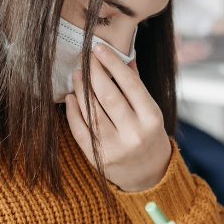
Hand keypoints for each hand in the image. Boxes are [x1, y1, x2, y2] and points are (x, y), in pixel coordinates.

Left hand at [64, 43, 171, 191]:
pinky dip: (73, 112)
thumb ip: (136, 83)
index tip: (99, 47)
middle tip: (85, 56)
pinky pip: (80, 130)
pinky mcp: (98, 157)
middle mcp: (134, 134)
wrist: (149, 175)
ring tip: (77, 73)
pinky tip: (71, 97)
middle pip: (108, 96)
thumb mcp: (150, 110)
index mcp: (151, 118)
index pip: (130, 84)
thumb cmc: (149, 135)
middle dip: (94, 72)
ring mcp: (115, 147)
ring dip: (81, 89)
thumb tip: (124, 53)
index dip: (112, 63)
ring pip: (92, 112)